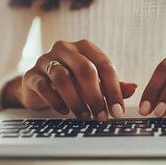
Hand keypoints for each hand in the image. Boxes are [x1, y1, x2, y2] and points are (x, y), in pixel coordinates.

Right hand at [6, 40, 136, 120]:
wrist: (38, 85)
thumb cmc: (72, 82)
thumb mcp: (95, 83)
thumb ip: (113, 85)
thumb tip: (134, 88)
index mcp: (84, 47)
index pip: (104, 64)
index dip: (114, 89)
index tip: (118, 111)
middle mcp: (65, 48)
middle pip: (84, 69)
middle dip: (96, 96)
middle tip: (102, 117)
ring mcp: (45, 59)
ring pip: (62, 77)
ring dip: (76, 101)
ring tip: (84, 116)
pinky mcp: (31, 74)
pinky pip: (43, 86)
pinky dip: (55, 101)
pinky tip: (64, 111)